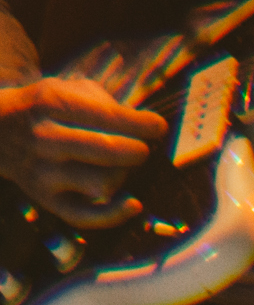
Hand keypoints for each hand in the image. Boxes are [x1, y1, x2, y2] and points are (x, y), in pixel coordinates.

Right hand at [0, 78, 167, 227]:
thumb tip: (146, 128)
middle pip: (110, 151)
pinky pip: (84, 216)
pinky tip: (134, 204)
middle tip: (138, 148)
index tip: (158, 127)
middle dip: (138, 150)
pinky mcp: (45, 199)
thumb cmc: (50, 109)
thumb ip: (105, 102)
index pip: (109, 117)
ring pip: (104, 183)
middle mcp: (45, 138)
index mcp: (53, 104)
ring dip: (124, 174)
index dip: (143, 124)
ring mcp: (43, 172)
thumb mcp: (68, 88)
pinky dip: (113, 215)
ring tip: (120, 166)